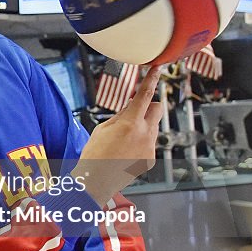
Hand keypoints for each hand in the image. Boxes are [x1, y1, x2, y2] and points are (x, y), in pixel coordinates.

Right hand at [74, 66, 162, 203]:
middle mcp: (144, 134)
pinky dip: (140, 142)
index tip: (157, 68)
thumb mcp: (102, 129)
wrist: (95, 181)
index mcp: (130, 123)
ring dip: (142, 126)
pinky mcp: (150, 159)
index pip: (145, 95)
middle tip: (135, 110)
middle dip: (149, 105)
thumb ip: (120, 116)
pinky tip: (125, 152)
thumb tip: (131, 109)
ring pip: (152, 127)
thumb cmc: (94, 155)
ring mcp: (150, 147)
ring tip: (123, 139)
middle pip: (157, 108)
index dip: (152, 79)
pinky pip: (149, 143)